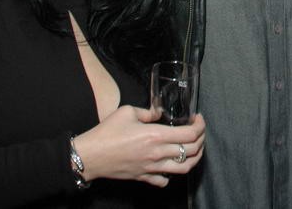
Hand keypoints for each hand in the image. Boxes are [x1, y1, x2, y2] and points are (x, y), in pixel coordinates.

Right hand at [72, 106, 205, 186]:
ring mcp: (152, 168)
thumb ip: (147, 111)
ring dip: (194, 158)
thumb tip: (158, 111)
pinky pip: (164, 180)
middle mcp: (157, 153)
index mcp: (156, 135)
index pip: (190, 134)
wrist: (89, 156)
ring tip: (194, 149)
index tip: (198, 119)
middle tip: (199, 132)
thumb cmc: (106, 132)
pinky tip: (170, 165)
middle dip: (201, 140)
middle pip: (192, 151)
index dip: (200, 126)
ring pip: (184, 168)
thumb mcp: (127, 112)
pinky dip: (172, 174)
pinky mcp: (143, 177)